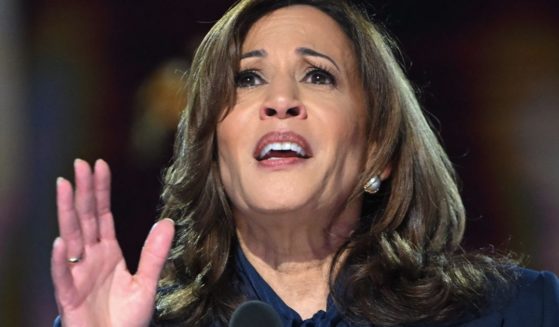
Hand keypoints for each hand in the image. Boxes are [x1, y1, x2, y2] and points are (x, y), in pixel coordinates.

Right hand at [51, 159, 174, 326]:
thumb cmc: (126, 318)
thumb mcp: (146, 282)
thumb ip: (154, 254)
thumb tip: (168, 223)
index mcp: (107, 253)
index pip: (102, 215)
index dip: (101, 191)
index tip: (100, 166)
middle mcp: (90, 259)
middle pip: (85, 219)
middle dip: (83, 191)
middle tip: (79, 164)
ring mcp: (77, 275)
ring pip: (71, 238)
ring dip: (67, 213)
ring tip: (64, 187)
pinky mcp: (69, 296)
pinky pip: (63, 276)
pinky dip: (60, 260)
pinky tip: (60, 242)